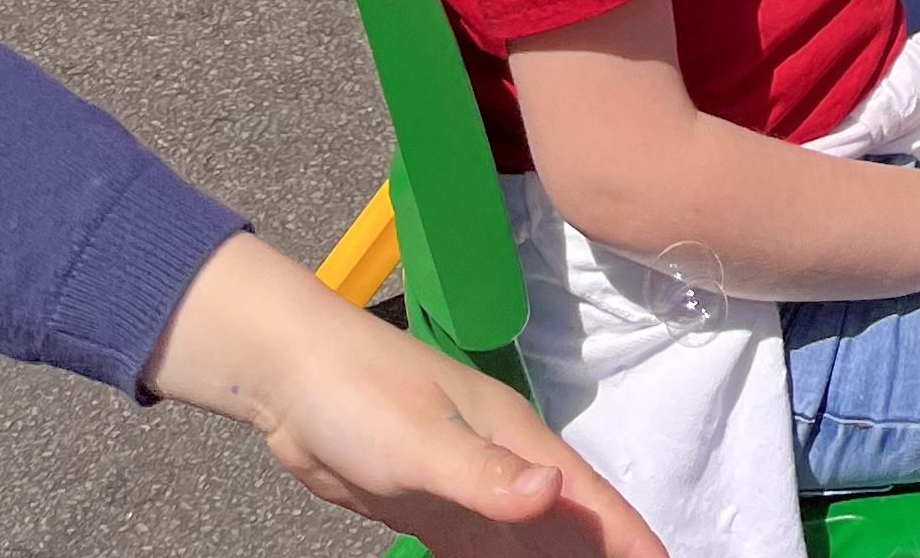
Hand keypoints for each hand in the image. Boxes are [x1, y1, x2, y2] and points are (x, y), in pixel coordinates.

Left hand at [146, 235, 666, 554]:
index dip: (626, 535)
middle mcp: (502, 468)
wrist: (293, 380)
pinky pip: (481, 555)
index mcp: (514, 442)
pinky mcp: (430, 511)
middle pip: (567, 528)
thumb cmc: (363, 395)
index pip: (586, 500)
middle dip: (604, 556)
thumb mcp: (423, 439)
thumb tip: (556, 493)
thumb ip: (486, 473)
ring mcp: (467, 490)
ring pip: (530, 546)